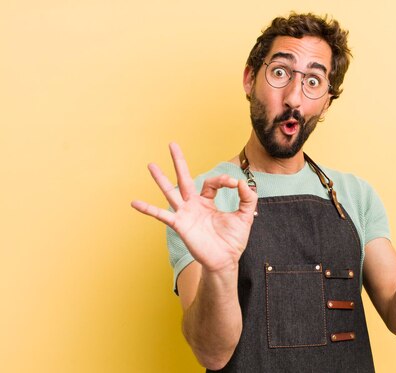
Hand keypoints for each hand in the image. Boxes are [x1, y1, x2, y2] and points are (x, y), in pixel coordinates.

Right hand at [131, 143, 257, 271]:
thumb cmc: (232, 241)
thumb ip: (247, 198)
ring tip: (151, 165)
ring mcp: (185, 214)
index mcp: (207, 202)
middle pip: (184, 178)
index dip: (224, 179)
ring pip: (171, 192)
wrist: (225, 261)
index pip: (212, 182)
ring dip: (161, 179)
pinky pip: (161, 215)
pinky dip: (148, 209)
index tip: (233, 183)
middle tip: (172, 144)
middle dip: (179, 161)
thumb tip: (241, 182)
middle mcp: (194, 205)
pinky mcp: (180, 224)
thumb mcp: (245, 215)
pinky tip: (134, 202)